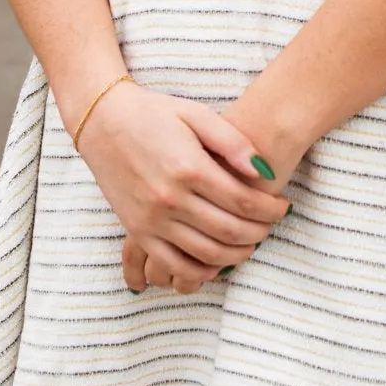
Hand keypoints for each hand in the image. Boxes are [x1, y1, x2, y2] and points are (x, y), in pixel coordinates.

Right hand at [79, 83, 288, 291]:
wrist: (103, 121)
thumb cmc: (154, 113)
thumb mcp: (197, 115)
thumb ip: (233, 143)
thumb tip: (265, 171)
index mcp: (189, 168)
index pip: (244, 202)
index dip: (271, 210)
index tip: (283, 207)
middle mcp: (170, 198)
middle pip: (230, 231)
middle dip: (260, 232)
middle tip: (271, 225)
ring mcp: (151, 219)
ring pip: (207, 254)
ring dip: (237, 254)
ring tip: (251, 242)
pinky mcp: (137, 231)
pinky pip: (173, 264)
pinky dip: (201, 271)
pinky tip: (218, 261)